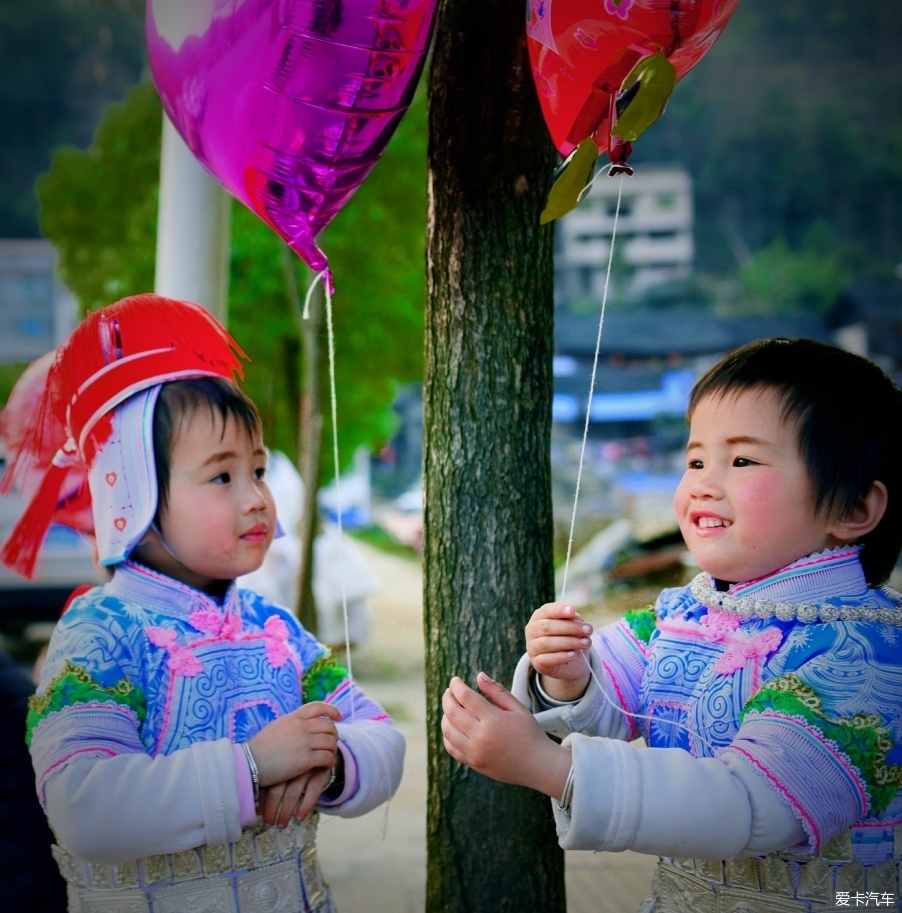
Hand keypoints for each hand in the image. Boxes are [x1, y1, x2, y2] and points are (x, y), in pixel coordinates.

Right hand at [248, 701, 339, 787]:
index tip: (338, 716)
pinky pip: (327, 757)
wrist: (250, 762)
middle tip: (332, 742)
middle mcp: (302, 727)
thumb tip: (301, 722)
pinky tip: (325, 766)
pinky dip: (329, 762)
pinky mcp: (306, 759)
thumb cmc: (261, 747)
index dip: (331, 710)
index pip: (318, 707)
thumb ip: (292, 723)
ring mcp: (305, 742)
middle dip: (334, 733)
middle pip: (329, 725)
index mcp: (294, 717)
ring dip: (332, 749)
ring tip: (328, 756)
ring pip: (330, 741)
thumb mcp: (277, 726)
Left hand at [258, 764, 333, 827]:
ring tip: (281, 825)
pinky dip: (305, 806)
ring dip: (285, 812)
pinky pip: (312, 792)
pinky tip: (298, 818)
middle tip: (267, 824)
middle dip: (271, 809)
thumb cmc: (296, 766)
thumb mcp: (282, 769)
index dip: (261, 801)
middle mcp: (291, 764)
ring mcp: (306, 769)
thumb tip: (256, 810)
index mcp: (278, 761)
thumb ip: (270, 782)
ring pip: (293, 793)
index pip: (266, 783)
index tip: (258, 814)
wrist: (321, 753)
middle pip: (277, 789)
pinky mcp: (320, 774)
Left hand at [441, 672, 570, 798]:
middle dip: (447, 698)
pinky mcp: (474, 764)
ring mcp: (475, 753)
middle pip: (452, 712)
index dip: (457, 686)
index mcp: (493, 720)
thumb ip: (497, 691)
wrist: (538, 765)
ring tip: (450, 707)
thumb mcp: (518, 708)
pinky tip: (452, 726)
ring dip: (445, 716)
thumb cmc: (530, 733)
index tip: (455, 680)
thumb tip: (479, 675)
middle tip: (449, 691)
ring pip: (448, 731)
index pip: (466, 697)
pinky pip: (452, 748)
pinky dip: (447, 735)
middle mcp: (481, 737)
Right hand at [525, 602, 592, 700]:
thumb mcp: (572, 625)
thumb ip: (572, 620)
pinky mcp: (537, 663)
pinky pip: (546, 659)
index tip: (573, 611)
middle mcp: (532, 630)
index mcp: (539, 616)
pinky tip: (573, 655)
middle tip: (588, 630)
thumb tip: (575, 619)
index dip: (559, 610)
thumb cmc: (569, 636)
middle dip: (570, 628)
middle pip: (548, 626)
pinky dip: (561, 657)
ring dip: (569, 642)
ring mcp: (532, 647)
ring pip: (547, 643)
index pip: (547, 611)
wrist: (569, 662)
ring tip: (586, 643)